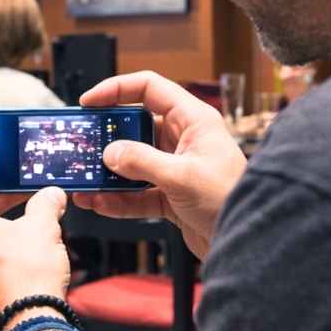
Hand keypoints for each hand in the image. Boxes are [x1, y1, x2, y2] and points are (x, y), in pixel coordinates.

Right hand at [73, 71, 246, 258]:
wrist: (251, 242)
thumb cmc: (231, 199)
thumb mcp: (182, 177)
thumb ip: (142, 162)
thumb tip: (110, 153)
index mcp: (192, 120)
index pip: (149, 88)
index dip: (116, 89)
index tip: (88, 103)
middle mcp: (183, 139)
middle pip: (134, 126)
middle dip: (106, 137)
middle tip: (80, 144)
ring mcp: (175, 167)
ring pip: (131, 162)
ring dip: (107, 172)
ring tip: (83, 179)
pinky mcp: (170, 195)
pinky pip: (136, 192)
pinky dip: (116, 198)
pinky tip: (98, 203)